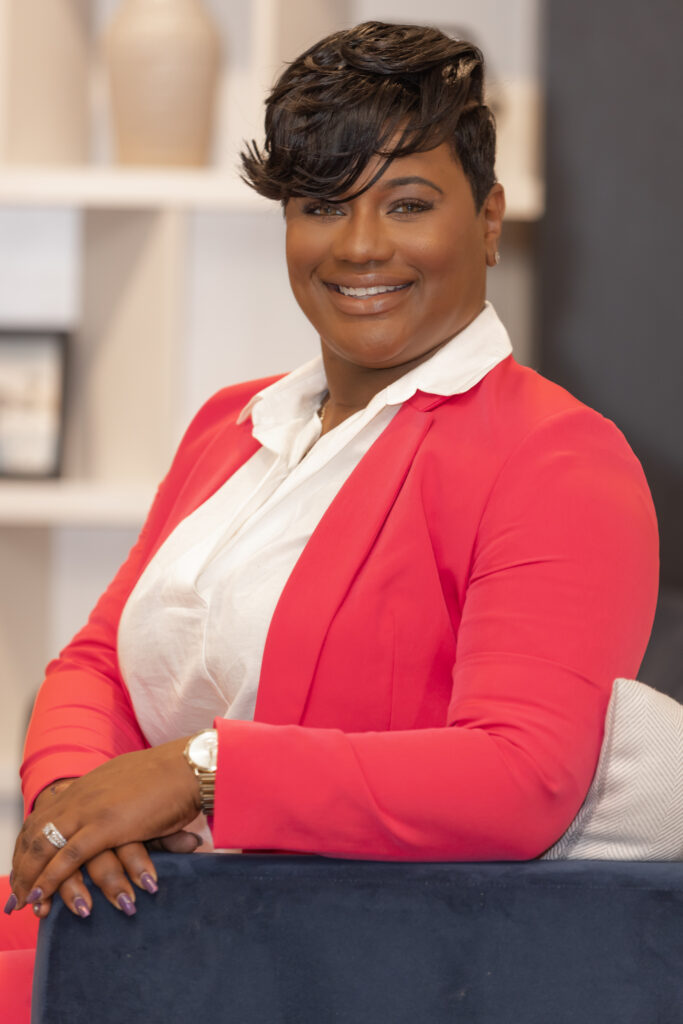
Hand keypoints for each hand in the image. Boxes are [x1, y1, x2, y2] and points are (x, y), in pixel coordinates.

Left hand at [26, 779, 203, 919]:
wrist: (189, 766)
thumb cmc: (170, 777)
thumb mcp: (131, 784)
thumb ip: (116, 799)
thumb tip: (117, 817)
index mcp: (86, 785)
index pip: (43, 815)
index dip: (29, 844)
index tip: (23, 866)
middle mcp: (80, 795)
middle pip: (34, 832)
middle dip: (21, 865)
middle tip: (16, 893)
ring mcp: (90, 810)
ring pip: (43, 846)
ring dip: (29, 877)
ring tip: (23, 903)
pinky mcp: (105, 826)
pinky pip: (67, 858)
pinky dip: (49, 879)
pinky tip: (40, 896)